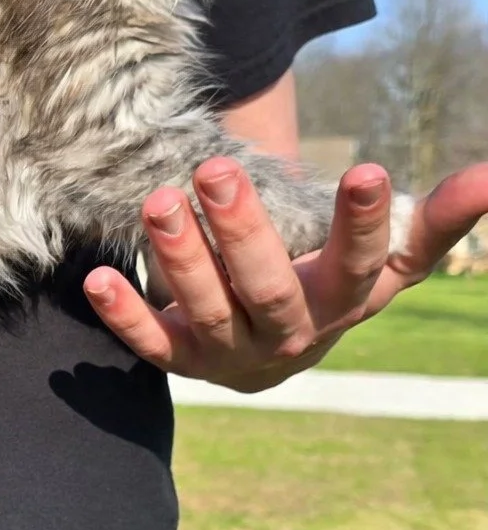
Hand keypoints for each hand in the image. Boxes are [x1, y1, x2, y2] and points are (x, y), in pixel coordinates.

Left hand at [83, 158, 487, 393]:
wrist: (276, 349)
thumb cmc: (332, 283)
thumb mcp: (387, 259)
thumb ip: (433, 219)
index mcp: (346, 300)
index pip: (363, 263)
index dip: (364, 223)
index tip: (364, 170)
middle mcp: (291, 332)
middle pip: (270, 288)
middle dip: (242, 233)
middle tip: (215, 171)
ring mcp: (233, 351)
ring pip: (206, 310)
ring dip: (180, 259)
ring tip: (157, 202)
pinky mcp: (183, 360)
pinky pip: (151, 344)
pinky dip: (123, 317)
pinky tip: (96, 280)